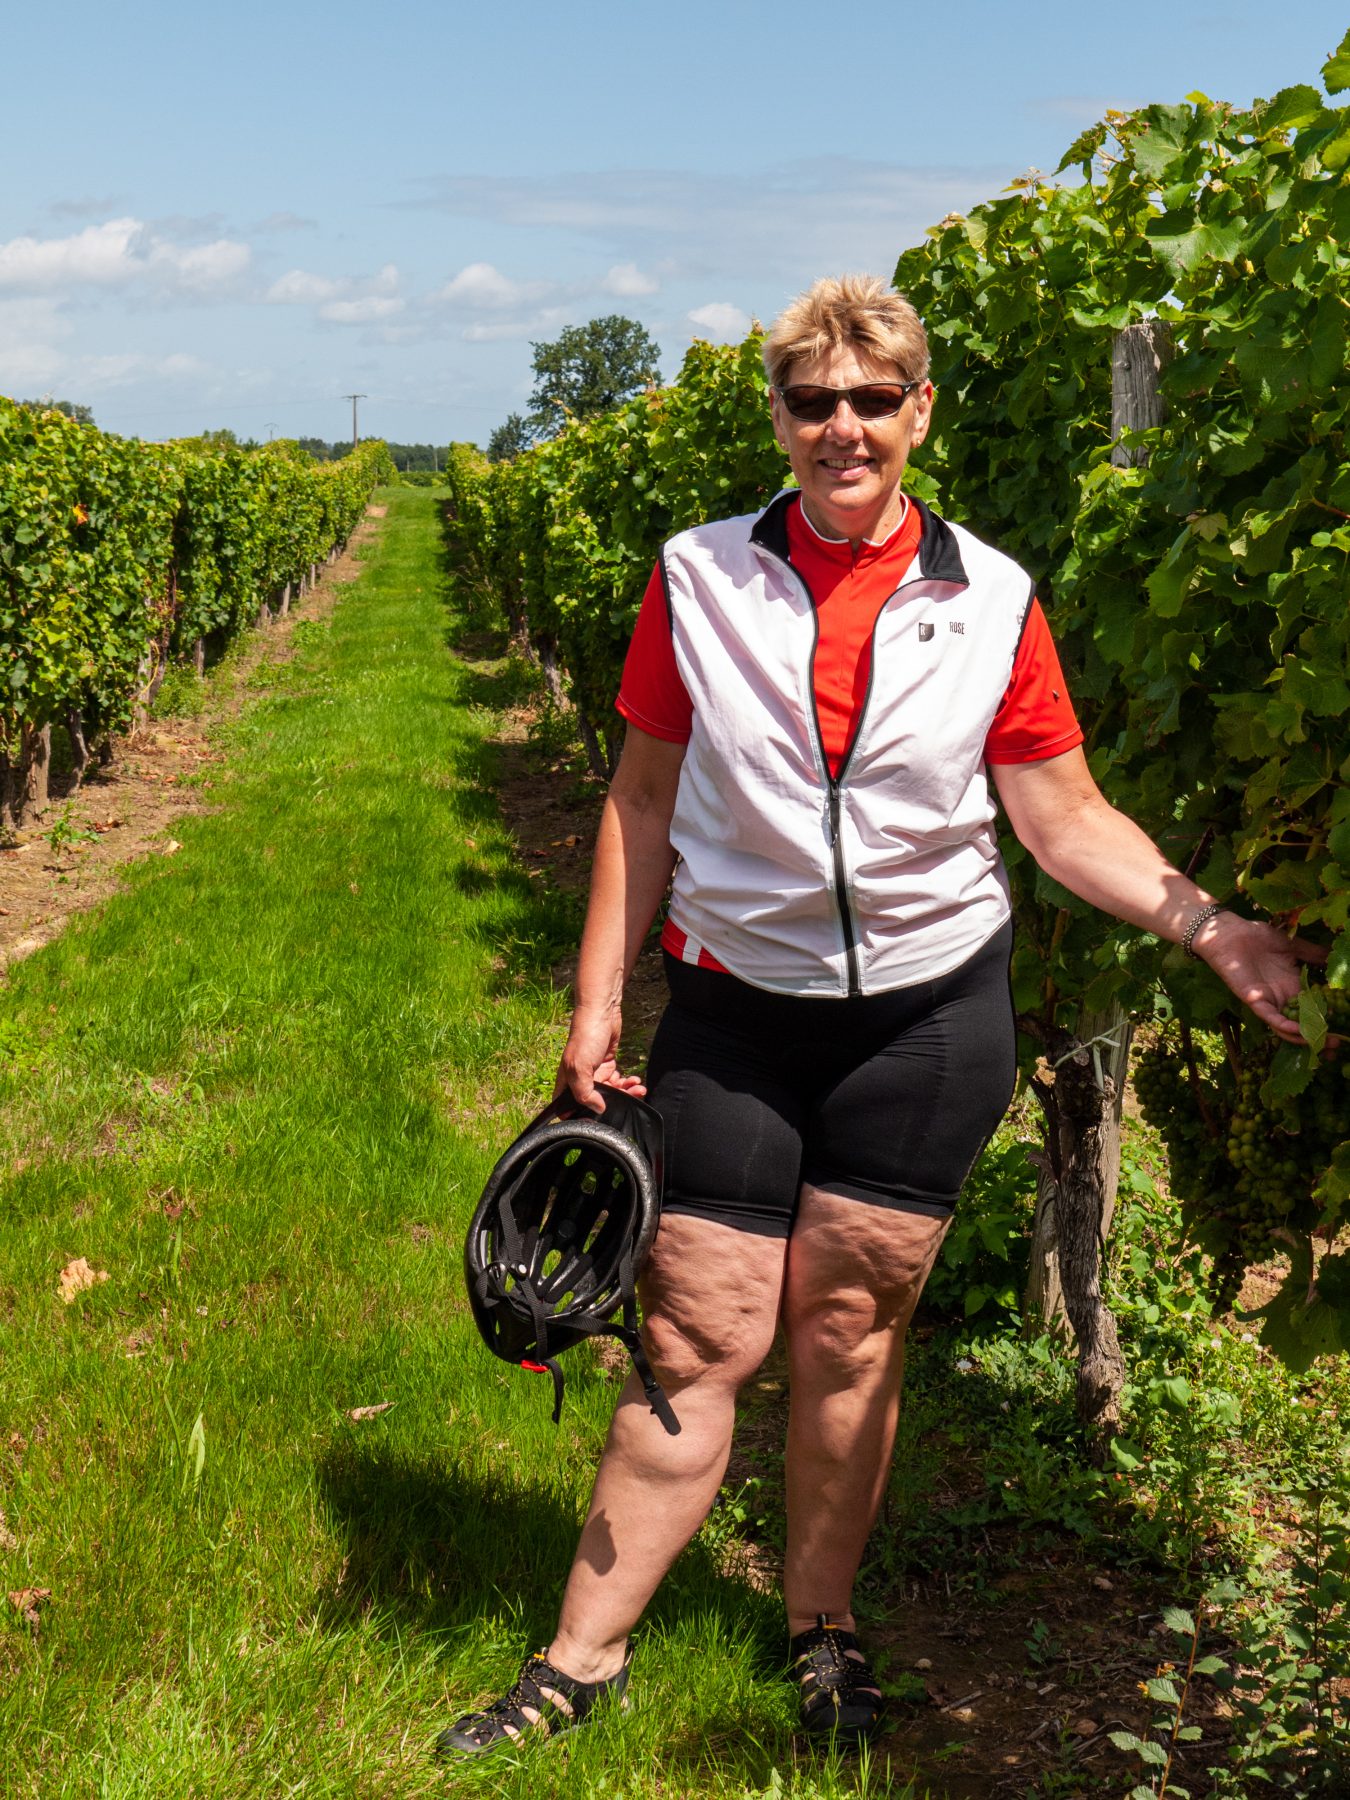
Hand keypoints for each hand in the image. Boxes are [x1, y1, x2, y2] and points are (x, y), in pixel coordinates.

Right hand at [555, 1003, 647, 1112]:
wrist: (602, 1012)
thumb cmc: (586, 1037)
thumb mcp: (580, 1067)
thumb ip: (584, 1093)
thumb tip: (598, 1109)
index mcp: (567, 1082)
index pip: (567, 1107)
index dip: (579, 1117)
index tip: (597, 1122)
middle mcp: (580, 1079)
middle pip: (594, 1102)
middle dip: (612, 1104)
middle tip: (627, 1102)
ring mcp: (595, 1072)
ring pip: (610, 1093)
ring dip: (625, 1094)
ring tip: (637, 1089)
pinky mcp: (609, 1065)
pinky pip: (619, 1082)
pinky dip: (628, 1084)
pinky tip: (635, 1081)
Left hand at [1193, 912, 1329, 1043]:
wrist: (1230, 933)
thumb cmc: (1257, 937)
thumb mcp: (1292, 946)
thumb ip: (1313, 954)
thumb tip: (1334, 956)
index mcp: (1292, 985)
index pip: (1313, 1006)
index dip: (1327, 1016)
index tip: (1343, 1026)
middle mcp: (1282, 997)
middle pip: (1302, 1022)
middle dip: (1319, 1035)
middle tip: (1338, 1043)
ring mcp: (1269, 1000)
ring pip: (1287, 1027)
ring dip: (1304, 1036)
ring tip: (1323, 1043)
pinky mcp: (1254, 1000)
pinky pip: (1270, 1017)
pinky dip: (1283, 1026)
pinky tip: (1298, 1031)